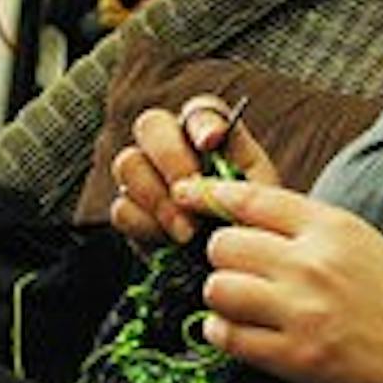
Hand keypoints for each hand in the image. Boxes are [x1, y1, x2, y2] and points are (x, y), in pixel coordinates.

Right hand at [109, 94, 280, 246]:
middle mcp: (173, 147)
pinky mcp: (131, 212)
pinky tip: (169, 243)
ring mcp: (146, 177)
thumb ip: (238, 170)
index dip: (202, 122)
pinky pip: (121, 208)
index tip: (211, 143)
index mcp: (211, 135)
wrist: (237, 272)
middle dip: (170, 157)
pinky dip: (145, 226)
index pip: (199, 110)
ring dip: (158, 198)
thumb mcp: (261, 197)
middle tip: (191, 191)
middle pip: (150, 124)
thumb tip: (211, 150)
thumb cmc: (253, 226)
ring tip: (188, 232)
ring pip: (128, 163)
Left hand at [173, 177, 382, 382]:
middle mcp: (315, 263)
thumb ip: (316, 233)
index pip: (252, 198)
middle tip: (241, 273)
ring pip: (218, 288)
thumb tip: (254, 221)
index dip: (211, 195)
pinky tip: (244, 334)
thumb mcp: (370, 247)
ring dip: (222, 297)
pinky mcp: (297, 359)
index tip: (187, 195)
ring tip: (242, 306)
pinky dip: (226, 334)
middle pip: (224, 244)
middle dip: (224, 258)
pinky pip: (228, 336)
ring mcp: (304, 312)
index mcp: (337, 227)